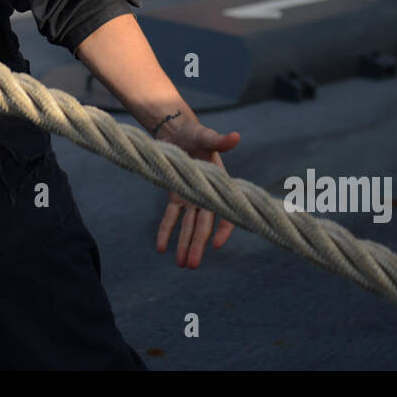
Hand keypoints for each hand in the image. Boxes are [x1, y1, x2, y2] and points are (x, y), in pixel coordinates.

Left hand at [154, 118, 241, 267]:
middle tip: (192, 265)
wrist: (178, 131)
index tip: (216, 244)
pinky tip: (161, 248)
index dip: (223, 228)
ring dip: (185, 245)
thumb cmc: (197, 134)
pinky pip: (171, 217)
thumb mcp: (206, 136)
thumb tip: (235, 137)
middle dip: (198, 245)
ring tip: (182, 264)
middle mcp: (207, 195)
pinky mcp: (176, 195)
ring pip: (189, 226)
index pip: (225, 211)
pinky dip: (166, 231)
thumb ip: (219, 141)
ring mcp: (191, 198)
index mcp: (220, 184)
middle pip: (203, 225)